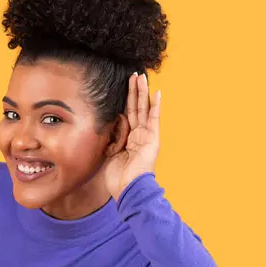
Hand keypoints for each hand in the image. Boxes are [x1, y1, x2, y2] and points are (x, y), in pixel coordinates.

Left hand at [105, 72, 161, 200]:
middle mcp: (139, 136)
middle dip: (133, 92)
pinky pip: (154, 119)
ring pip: (143, 109)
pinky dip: (156, 105)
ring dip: (142, 92)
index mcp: (128, 140)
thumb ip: (110, 138)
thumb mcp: (109, 154)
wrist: (129, 191)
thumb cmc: (118, 179)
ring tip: (141, 76)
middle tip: (132, 75)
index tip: (121, 88)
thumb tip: (110, 122)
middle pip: (135, 108)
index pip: (125, 116)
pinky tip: (156, 92)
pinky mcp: (153, 139)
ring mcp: (146, 136)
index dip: (123, 102)